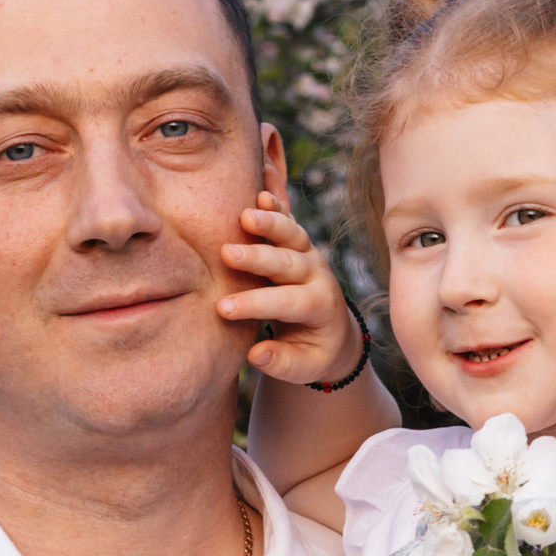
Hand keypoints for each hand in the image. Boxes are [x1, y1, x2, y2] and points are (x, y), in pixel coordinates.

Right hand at [217, 191, 364, 386]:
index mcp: (320, 307)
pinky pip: (289, 218)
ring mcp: (309, 253)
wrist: (332, 332)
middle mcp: (317, 275)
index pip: (287, 303)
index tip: (223, 309)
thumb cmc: (312, 352)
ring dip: (270, 222)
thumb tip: (256, 354)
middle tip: (227, 254)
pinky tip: (259, 187)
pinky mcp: (299, 241)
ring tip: (245, 215)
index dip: (255, 305)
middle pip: (289, 262)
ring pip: (292, 234)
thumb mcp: (304, 368)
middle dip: (258, 257)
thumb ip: (282, 362)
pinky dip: (276, 201)